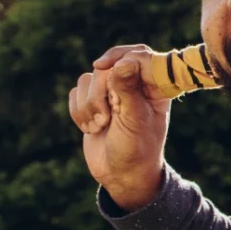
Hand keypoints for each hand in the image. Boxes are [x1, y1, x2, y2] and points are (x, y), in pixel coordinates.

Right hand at [69, 45, 171, 210]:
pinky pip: (75, 93)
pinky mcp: (93, 102)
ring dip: (89, 106)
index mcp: (154, 85)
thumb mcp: (134, 121)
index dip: (119, 56)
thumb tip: (124, 62)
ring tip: (100, 126)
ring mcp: (112, 92)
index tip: (102, 65)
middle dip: (100, 93)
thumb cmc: (137, 149)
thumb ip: (128, 91)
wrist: (121, 174)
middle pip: (106, 67)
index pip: (139, 54)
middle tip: (107, 119)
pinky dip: (79, 112)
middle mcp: (134, 84)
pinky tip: (91, 128)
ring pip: (88, 79)